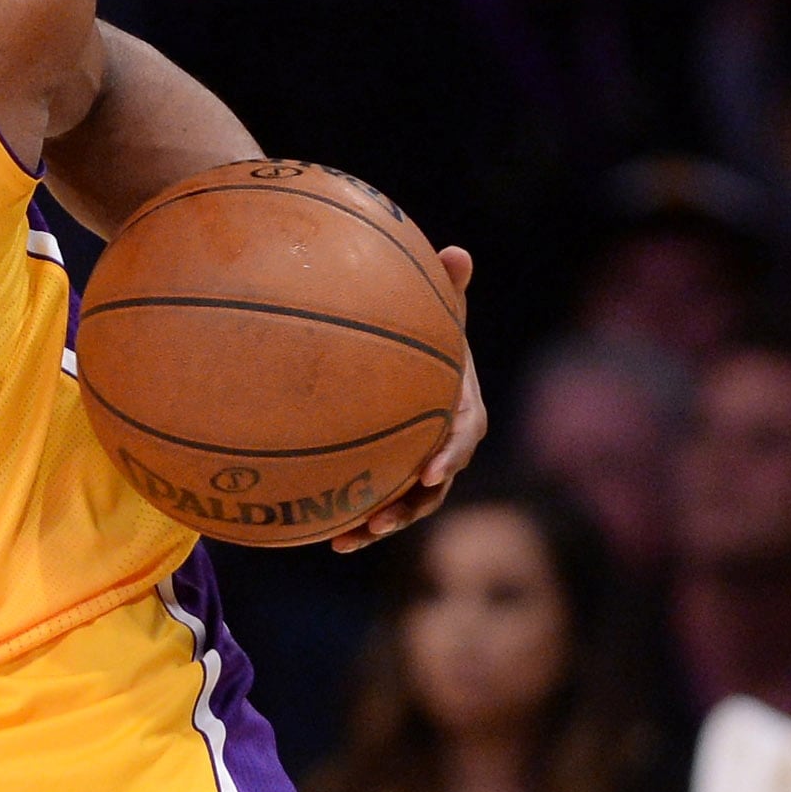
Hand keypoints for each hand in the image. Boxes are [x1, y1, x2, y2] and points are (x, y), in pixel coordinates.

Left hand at [337, 243, 485, 551]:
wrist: (406, 353)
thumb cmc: (424, 327)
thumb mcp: (436, 306)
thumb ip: (446, 287)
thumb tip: (457, 252)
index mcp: (462, 405)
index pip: (464, 434)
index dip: (451, 454)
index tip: (433, 471)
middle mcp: (445, 442)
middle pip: (437, 483)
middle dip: (412, 505)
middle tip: (384, 520)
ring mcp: (419, 462)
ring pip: (408, 503)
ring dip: (383, 524)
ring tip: (350, 539)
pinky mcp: (394, 475)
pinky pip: (380, 503)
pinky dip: (358, 521)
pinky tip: (326, 538)